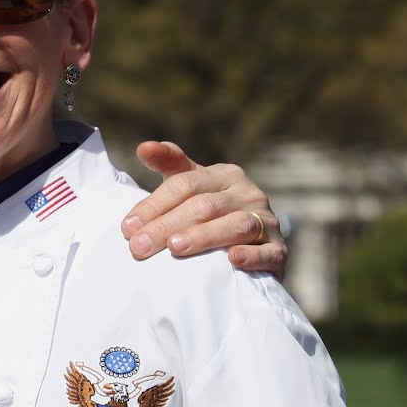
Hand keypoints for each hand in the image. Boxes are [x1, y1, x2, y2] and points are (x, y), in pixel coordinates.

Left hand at [121, 140, 286, 278]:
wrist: (255, 245)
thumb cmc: (212, 212)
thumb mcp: (191, 185)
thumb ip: (170, 164)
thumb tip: (143, 147)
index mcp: (224, 175)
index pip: (184, 184)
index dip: (153, 205)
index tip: (128, 227)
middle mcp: (248, 193)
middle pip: (204, 206)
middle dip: (167, 226)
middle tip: (139, 247)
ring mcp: (267, 221)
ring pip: (236, 225)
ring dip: (204, 236)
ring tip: (175, 247)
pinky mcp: (278, 250)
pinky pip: (268, 252)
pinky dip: (252, 256)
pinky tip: (233, 260)